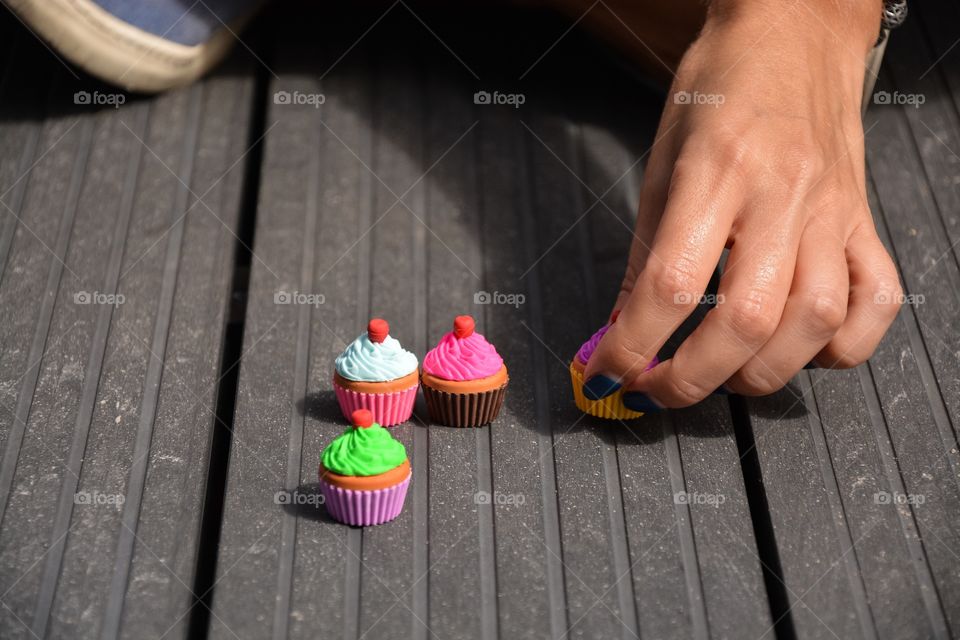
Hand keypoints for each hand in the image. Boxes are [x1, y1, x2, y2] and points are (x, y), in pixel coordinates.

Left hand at [582, 0, 902, 410]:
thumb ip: (644, 252)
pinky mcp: (863, 221)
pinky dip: (842, 346)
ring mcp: (832, 211)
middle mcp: (780, 194)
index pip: (671, 284)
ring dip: (761, 372)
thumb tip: (621, 327)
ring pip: (816, 321)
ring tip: (723, 375)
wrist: (795, 34)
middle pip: (747, 319)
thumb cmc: (720, 89)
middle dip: (692, 378)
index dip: (632, 345)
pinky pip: (877, 301)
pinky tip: (801, 349)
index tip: (607, 374)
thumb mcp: (661, 161)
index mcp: (716, 171)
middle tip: (659, 388)